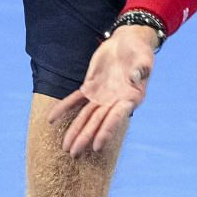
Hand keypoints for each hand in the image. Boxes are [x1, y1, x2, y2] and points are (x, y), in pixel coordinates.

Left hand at [48, 25, 158, 155]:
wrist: (128, 42)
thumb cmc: (140, 51)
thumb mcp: (144, 57)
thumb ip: (141, 68)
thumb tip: (136, 76)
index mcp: (130, 99)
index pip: (116, 118)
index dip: (106, 132)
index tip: (97, 147)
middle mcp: (115, 102)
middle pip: (97, 122)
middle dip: (85, 138)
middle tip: (74, 154)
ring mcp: (101, 97)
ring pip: (85, 116)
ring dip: (75, 131)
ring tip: (65, 147)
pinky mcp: (90, 88)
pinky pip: (74, 100)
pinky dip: (63, 108)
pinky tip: (51, 120)